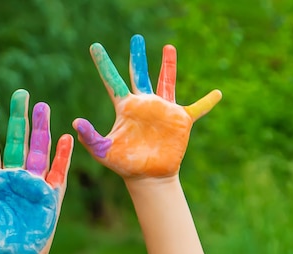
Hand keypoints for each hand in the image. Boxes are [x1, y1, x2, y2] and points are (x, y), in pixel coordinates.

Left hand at [0, 89, 72, 253]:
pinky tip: (65, 137)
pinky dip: (62, 156)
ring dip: (41, 129)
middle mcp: (11, 179)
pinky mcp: (49, 198)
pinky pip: (58, 173)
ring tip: (42, 106)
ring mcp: (31, 187)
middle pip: (16, 142)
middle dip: (19, 118)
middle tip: (21, 94)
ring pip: (38, 151)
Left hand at [73, 34, 221, 178]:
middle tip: (135, 38)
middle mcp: (143, 104)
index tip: (94, 47)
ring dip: (168, 65)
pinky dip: (207, 102)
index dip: (103, 64)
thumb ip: (90, 136)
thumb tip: (75, 122)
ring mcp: (163, 110)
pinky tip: (217, 94)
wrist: (147, 176)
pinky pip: (197, 109)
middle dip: (137, 56)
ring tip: (168, 47)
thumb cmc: (124, 164)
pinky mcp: (180, 121)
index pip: (112, 81)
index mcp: (125, 107)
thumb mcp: (103, 150)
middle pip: (139, 74)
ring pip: (166, 82)